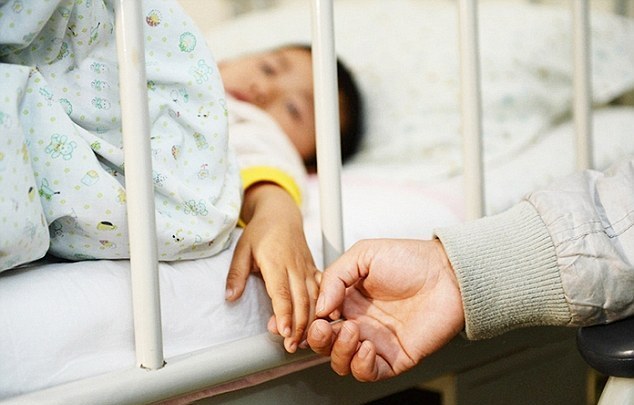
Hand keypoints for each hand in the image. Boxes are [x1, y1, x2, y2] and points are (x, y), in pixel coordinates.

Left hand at [226, 183, 318, 352]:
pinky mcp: (314, 269)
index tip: (284, 332)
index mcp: (276, 261)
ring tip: (304, 341)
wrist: (281, 214)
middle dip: (298, 326)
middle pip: (301, 300)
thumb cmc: (261, 231)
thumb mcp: (242, 249)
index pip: (281, 292)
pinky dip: (324, 307)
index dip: (284, 314)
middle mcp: (294, 266)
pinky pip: (322, 290)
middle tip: (292, 346)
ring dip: (311, 321)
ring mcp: (307, 268)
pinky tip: (323, 322)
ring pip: (314, 298)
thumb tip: (230, 296)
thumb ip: (236, 274)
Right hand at [306, 239, 463, 380]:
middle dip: (318, 339)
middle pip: (324, 344)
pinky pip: (369, 372)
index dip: (306, 321)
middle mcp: (359, 322)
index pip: (318, 318)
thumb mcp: (365, 254)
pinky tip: (367, 346)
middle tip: (323, 327)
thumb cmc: (411, 259)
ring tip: (351, 330)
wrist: (448, 273)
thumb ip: (335, 276)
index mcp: (348, 299)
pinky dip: (361, 365)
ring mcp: (376, 341)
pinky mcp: (394, 357)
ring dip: (339, 351)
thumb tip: (319, 306)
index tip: (302, 317)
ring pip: (342, 362)